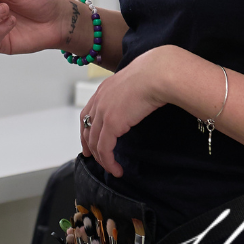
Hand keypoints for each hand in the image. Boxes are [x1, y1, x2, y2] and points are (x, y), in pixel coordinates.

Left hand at [79, 46, 186, 177]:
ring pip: (95, 142)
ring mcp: (103, 113)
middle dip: (89, 146)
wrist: (157, 74)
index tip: (88, 141)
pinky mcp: (111, 124)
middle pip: (87, 129)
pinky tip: (116, 169)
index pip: (87, 113)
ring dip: (102, 158)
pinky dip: (108, 161)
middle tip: (93, 157)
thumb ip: (129, 92)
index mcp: (103, 89)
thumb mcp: (135, 82)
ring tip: (111, 168)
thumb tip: (138, 99)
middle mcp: (99, 101)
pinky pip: (105, 148)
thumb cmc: (154, 74)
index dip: (86, 129)